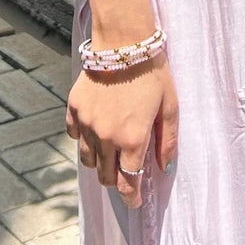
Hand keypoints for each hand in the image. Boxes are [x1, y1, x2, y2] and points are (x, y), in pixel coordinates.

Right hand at [67, 56, 179, 208]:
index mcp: (132, 140)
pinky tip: (95, 130)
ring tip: (110, 154)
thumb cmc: (153, 73)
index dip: (132, 198)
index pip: (129, 184)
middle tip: (126, 175)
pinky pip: (74, 135)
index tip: (135, 202)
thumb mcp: (170, 107)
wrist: (123, 42)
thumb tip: (164, 168)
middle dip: (118, 182)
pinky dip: (84, 139)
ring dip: (100, 163)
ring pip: (88, 160)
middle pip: (106, 177)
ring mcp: (86, 124)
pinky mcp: (74, 109)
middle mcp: (106, 137)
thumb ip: (167, 141)